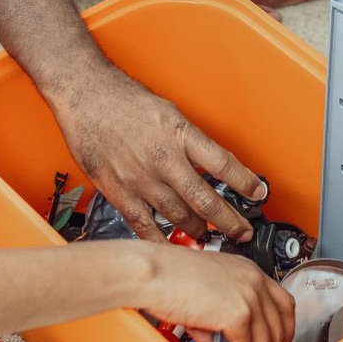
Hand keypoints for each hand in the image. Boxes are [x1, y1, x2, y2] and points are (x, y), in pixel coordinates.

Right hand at [52, 65, 265, 242]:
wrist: (83, 94)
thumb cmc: (121, 97)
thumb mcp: (167, 111)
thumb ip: (187, 139)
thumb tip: (208, 163)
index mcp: (179, 134)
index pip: (224, 164)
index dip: (246, 183)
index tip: (259, 194)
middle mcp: (163, 159)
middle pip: (206, 199)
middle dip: (229, 221)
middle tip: (241, 231)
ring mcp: (140, 179)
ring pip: (179, 216)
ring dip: (199, 232)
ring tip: (209, 238)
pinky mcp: (119, 192)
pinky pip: (145, 226)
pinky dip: (162, 240)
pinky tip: (173, 248)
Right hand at [144, 243, 294, 341]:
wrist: (153, 272)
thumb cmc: (170, 276)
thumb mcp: (206, 289)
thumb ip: (222, 313)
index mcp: (248, 270)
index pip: (283, 303)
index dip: (285, 329)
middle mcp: (253, 280)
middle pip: (281, 324)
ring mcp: (248, 296)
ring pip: (265, 341)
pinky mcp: (237, 314)